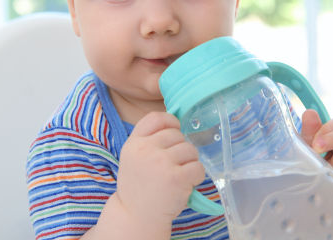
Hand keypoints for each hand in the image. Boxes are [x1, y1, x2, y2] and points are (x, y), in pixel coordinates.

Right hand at [116, 112, 205, 227]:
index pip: (156, 117)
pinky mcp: (177, 178)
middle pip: (177, 134)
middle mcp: (146, 149)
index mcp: (134, 142)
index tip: (173, 132)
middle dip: (180, 148)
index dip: (170, 122)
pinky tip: (184, 185)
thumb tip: (176, 124)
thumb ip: (148, 139)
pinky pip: (198, 168)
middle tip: (172, 166)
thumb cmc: (139, 185)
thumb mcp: (133, 156)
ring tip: (178, 176)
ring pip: (190, 150)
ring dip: (189, 163)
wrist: (136, 215)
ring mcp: (162, 163)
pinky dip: (196, 177)